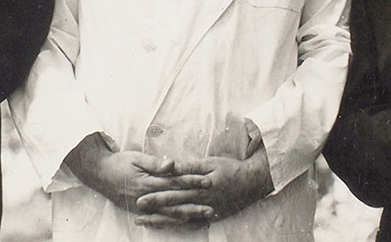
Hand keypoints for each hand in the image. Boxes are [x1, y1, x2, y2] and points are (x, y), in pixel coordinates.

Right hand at [63, 134, 210, 216]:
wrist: (98, 173)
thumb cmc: (119, 162)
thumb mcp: (136, 157)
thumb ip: (155, 163)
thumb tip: (172, 164)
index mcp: (147, 183)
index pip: (175, 183)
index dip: (192, 182)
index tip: (208, 182)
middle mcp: (146, 198)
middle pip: (175, 204)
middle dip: (195, 206)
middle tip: (212, 209)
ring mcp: (143, 208)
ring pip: (169, 215)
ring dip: (187, 217)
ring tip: (203, 218)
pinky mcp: (140, 212)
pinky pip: (159, 220)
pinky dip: (173, 223)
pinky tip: (185, 223)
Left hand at [135, 147, 273, 226]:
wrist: (252, 183)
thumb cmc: (230, 169)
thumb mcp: (210, 163)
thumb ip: (189, 167)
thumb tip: (170, 165)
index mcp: (199, 187)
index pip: (173, 191)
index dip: (156, 195)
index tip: (140, 197)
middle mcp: (200, 202)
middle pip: (173, 206)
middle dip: (154, 209)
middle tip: (138, 211)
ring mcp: (205, 212)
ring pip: (179, 218)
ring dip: (161, 221)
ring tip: (146, 222)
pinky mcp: (210, 217)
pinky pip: (191, 224)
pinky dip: (177, 226)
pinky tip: (166, 227)